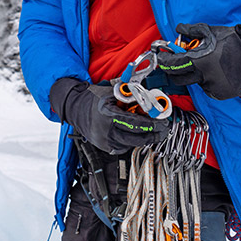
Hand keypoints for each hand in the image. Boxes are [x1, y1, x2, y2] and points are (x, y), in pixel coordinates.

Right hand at [49, 78, 170, 154]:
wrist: (76, 109)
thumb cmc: (94, 98)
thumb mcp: (112, 92)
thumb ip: (130, 96)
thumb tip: (149, 101)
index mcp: (107, 113)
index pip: (135, 123)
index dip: (151, 124)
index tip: (162, 123)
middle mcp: (105, 130)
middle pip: (136, 138)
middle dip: (153, 135)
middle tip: (164, 130)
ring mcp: (104, 141)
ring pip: (131, 144)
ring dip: (145, 139)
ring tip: (155, 133)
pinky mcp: (104, 147)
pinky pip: (124, 147)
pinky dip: (133, 141)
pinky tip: (137, 135)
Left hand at [155, 22, 240, 100]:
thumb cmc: (236, 41)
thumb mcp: (212, 32)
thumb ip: (192, 31)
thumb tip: (178, 28)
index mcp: (201, 61)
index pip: (174, 65)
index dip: (165, 62)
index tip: (161, 58)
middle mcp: (206, 77)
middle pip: (180, 79)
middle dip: (174, 71)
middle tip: (175, 64)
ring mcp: (214, 87)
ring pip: (196, 83)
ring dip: (195, 75)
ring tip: (207, 64)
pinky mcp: (223, 94)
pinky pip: (209, 89)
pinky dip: (208, 82)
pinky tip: (216, 73)